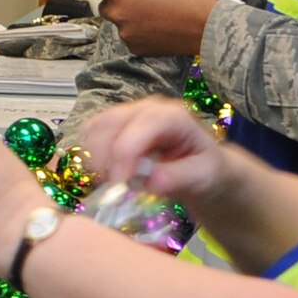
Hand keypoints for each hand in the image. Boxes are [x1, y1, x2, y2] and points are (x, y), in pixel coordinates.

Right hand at [81, 97, 234, 205]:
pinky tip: (109, 174)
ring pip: (95, 128)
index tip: (120, 184)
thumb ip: (178, 178)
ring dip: (97, 159)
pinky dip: (93, 156)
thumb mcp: (203, 177)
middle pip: (111, 123)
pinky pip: (92, 135)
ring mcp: (129, 114)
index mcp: (173, 116)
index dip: (124, 154)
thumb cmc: (205, 169)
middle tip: (115, 189)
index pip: (140, 126)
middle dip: (106, 159)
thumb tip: (150, 182)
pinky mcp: (115, 125)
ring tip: (114, 183)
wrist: (201, 166)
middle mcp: (147, 108)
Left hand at [86, 0, 218, 56]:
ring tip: (152, 16)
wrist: (205, 28)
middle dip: (115, 3)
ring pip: (120, 24)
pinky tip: (157, 29)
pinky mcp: (137, 50)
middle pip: (104, 8)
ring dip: (129, 19)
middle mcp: (120, 16)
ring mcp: (127, 35)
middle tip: (132, 0)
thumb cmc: (187, 0)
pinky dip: (139, 34)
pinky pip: (131, 39)